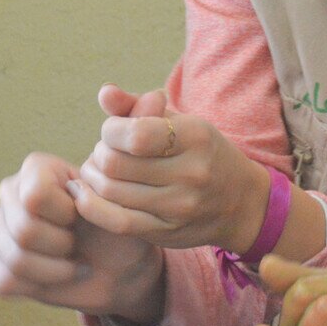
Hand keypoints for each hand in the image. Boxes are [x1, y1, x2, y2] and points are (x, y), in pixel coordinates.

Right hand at [0, 151, 163, 320]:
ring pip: (15, 259)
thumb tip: (74, 191)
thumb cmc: (120, 233)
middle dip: (63, 246)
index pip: (35, 195)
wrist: (118, 269)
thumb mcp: (121, 210)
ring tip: (71, 260)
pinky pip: (4, 280)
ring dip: (55, 270)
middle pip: (23, 229)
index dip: (65, 214)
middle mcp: (11, 192)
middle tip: (79, 243)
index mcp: (38, 169)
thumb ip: (99, 194)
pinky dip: (38, 286)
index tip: (84, 216)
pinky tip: (54, 276)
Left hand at [71, 84, 269, 251]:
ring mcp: (179, 207)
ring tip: (99, 171)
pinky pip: (117, 222)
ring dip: (93, 178)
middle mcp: (191, 174)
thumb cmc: (203, 153)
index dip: (111, 130)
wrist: (241, 202)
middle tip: (106, 152)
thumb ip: (139, 106)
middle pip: (115, 165)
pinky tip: (85, 193)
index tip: (114, 131)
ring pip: (111, 192)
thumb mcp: (181, 123)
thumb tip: (105, 92)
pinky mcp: (167, 233)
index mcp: (196, 138)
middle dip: (100, 154)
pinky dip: (91, 206)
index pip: (135, 135)